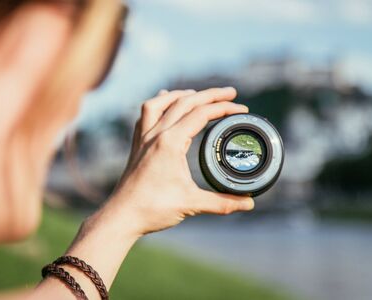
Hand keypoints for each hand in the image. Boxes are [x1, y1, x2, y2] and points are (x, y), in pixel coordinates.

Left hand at [42, 87, 255, 298]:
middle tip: (231, 93)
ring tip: (199, 94)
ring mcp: (143, 137)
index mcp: (170, 143)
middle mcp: (155, 134)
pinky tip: (166, 104)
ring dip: (184, 94)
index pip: (201, 114)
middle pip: (185, 101)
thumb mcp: (192, 204)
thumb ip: (222, 203)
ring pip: (163, 102)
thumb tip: (249, 204)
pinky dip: (160, 104)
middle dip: (211, 95)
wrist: (122, 216)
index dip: (225, 109)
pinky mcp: (137, 144)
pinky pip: (146, 114)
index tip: (241, 109)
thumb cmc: (152, 209)